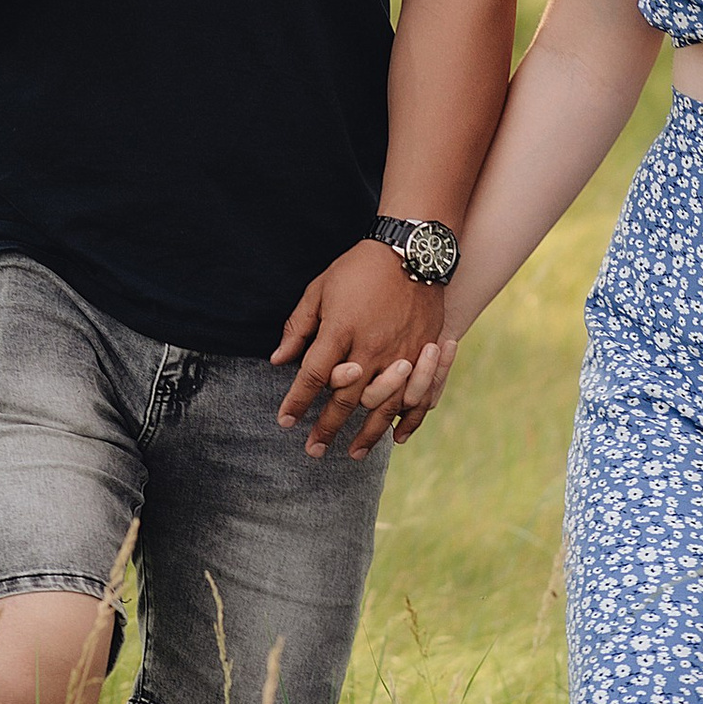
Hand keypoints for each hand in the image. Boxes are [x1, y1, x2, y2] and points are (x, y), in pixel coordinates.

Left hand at [271, 240, 447, 458]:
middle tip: (313, 450)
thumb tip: (278, 360)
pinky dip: (408, 420)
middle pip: (345, 398)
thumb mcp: (320, 289)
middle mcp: (370, 347)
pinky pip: (417, 395)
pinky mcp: (424, 352)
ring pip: (382, 405)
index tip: (286, 421)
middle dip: (327, 427)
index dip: (297, 401)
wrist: (411, 249)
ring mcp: (401, 352)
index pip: (313, 376)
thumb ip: (299, 327)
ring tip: (351, 454)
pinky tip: (396, 437)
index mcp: (341, 329)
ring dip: (366, 433)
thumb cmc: (359, 268)